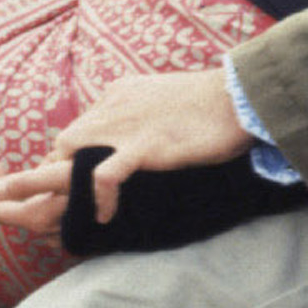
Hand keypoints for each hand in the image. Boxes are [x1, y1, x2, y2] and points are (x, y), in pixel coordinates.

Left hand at [0, 67, 251, 228]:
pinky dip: (98, 197)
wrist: (245, 96)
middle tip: (74, 201)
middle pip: (67, 140)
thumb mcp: (170, 99)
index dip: (79, 156)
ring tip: (76, 211)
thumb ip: (147, 112)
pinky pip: (103, 176)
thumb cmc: (219, 102)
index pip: (83, 125)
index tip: (84, 181)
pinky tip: (104, 215)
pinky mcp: (144, 146)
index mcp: (122, 91)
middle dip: (61, 170)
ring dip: (67, 182)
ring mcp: (127, 124)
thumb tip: (143, 138)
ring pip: (70, 151)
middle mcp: (116, 104)